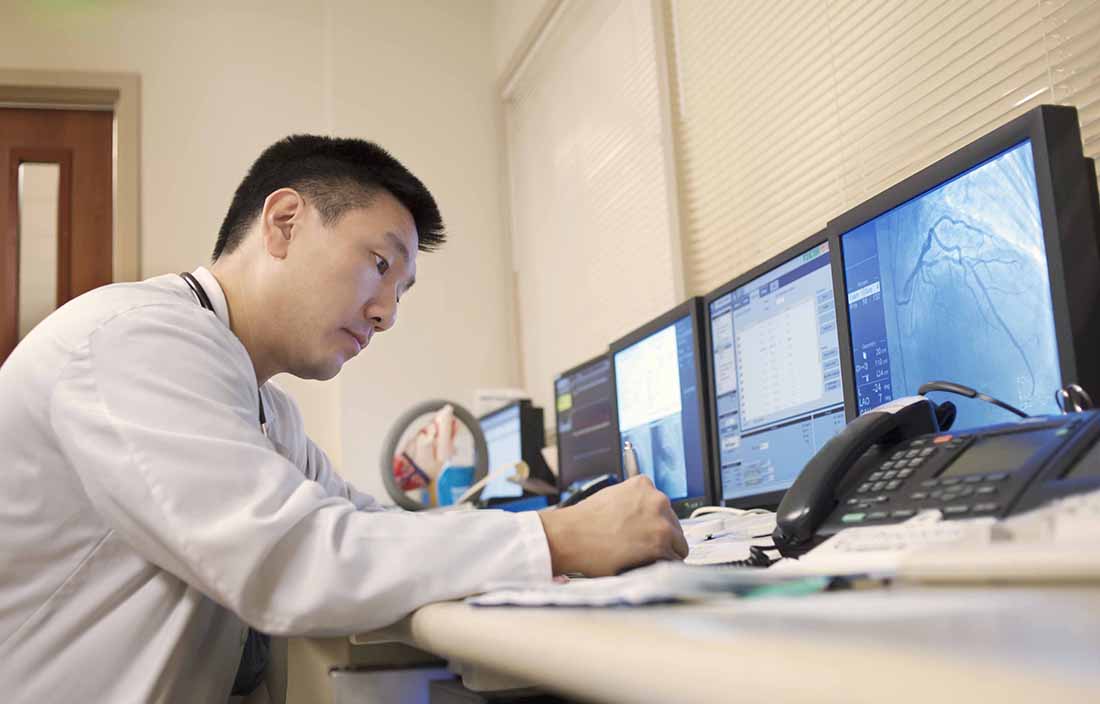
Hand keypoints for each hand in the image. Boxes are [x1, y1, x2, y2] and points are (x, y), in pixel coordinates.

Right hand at [537, 475, 688, 576]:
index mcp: (644, 485)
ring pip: (678, 545)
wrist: (570, 535)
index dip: (654, 523)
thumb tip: (643, 516)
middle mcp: (657, 500)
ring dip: (664, 554)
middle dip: (661, 539)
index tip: (646, 532)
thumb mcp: (612, 496)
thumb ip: (634, 501)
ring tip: (642, 559)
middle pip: (674, 526)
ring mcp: (661, 522)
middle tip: (640, 548)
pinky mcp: (660, 544)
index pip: (663, 507)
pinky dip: (663, 567)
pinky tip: (645, 566)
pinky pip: (673, 561)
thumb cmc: (585, 520)